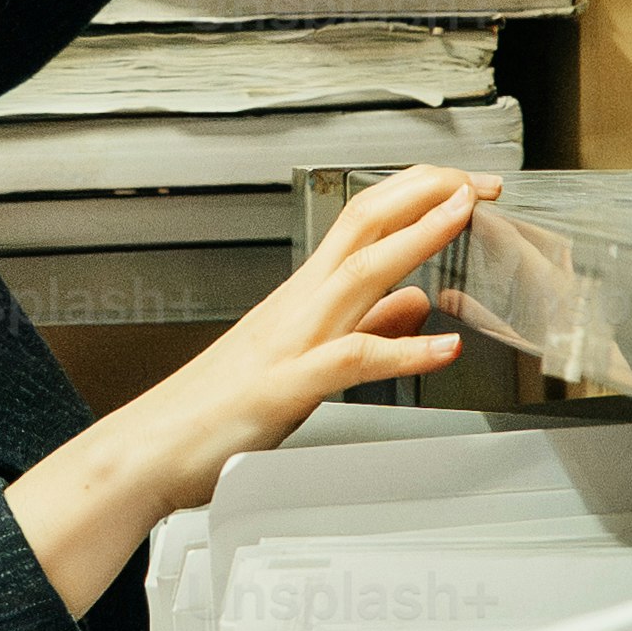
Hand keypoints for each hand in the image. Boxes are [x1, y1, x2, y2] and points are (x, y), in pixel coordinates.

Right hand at [3, 166, 493, 613]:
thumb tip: (415, 303)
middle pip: (364, 221)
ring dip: (418, 238)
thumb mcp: (305, 356)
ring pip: (361, 272)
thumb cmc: (217, 409)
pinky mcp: (287, 387)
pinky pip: (352, 360)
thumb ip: (364, 326)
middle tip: (480, 181)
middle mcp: (299, 304)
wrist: (151, 449)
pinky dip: (402, 350)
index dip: (418, 193)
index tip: (466, 184)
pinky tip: (443, 347)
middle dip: (427, 192)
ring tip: (464, 216)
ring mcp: (292, 341)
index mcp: (304, 295)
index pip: (365, 218)